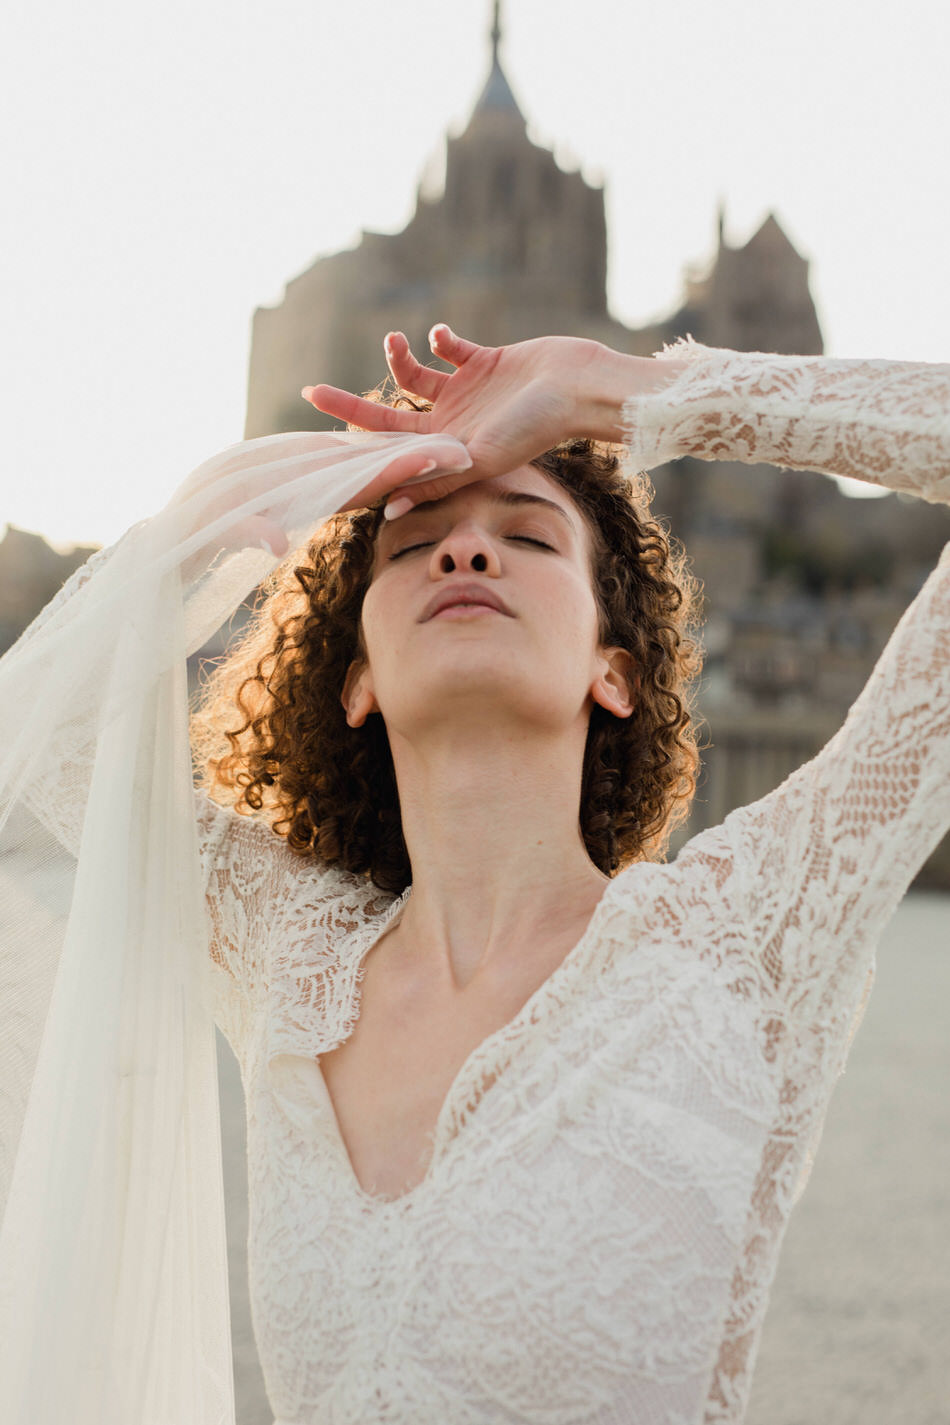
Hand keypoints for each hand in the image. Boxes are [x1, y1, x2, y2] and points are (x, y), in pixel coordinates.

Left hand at [302, 326, 618, 514]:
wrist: (577, 389)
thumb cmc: (534, 427)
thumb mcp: (481, 458)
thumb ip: (436, 479)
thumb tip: (390, 509)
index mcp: (448, 449)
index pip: (388, 447)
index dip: (352, 440)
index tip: (318, 435)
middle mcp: (453, 424)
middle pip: (389, 416)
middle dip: (350, 406)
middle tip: (310, 392)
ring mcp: (468, 393)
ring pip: (416, 376)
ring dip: (399, 359)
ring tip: (394, 342)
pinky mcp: (486, 362)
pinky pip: (451, 348)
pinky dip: (441, 340)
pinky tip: (439, 337)